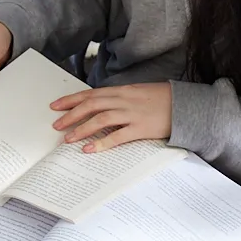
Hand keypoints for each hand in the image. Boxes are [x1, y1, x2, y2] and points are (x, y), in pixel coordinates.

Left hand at [50, 83, 171, 151]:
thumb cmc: (162, 100)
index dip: (71, 100)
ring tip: (68, 138)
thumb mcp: (137, 93)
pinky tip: (90, 149)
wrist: (185, 105)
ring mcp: (132, 114)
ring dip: (82, 129)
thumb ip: (119, 98)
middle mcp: (124, 100)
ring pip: (101, 119)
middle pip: (91, 105)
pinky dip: (102, 143)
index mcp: (122, 91)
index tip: (56, 106)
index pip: (91, 94)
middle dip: (71, 115)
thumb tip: (100, 106)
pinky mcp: (141, 128)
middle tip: (56, 125)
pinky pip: (117, 136)